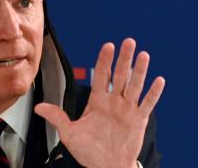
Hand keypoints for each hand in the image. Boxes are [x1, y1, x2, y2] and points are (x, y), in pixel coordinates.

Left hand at [35, 38, 164, 167]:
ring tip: (143, 55)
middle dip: (124, 58)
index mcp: (98, 101)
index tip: (108, 46)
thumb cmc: (89, 151)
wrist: (106, 167)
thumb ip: (57, 117)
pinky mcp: (139, 120)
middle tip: (128, 42)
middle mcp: (114, 102)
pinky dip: (153, 93)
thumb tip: (38, 107)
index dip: (104, 60)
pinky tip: (158, 80)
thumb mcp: (69, 134)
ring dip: (139, 70)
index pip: (102, 76)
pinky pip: (147, 104)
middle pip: (120, 76)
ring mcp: (127, 110)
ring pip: (135, 86)